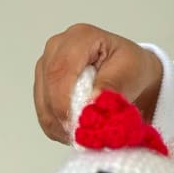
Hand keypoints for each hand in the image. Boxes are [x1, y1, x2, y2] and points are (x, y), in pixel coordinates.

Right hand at [33, 23, 162, 142]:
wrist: (128, 72)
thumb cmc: (131, 66)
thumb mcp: (130, 70)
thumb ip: (112, 84)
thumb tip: (92, 103)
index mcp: (79, 37)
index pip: (61, 70)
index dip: (64, 100)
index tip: (77, 125)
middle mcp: (57, 47)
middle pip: (48, 86)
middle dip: (63, 116)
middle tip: (83, 135)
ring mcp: (46, 66)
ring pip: (43, 103)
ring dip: (60, 124)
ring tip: (85, 133)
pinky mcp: (43, 85)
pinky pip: (43, 112)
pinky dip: (58, 127)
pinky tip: (77, 129)